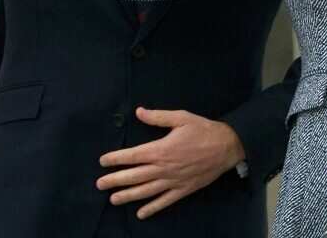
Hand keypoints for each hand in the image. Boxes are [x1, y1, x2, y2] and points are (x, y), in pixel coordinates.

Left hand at [96, 108, 243, 218]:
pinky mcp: (183, 189)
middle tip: (100, 184)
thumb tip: (139, 112)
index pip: (133, 156)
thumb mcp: (181, 117)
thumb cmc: (203, 130)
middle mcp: (164, 168)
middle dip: (115, 180)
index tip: (103, 161)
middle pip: (135, 176)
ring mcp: (173, 181)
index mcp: (161, 149)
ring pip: (146, 191)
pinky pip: (165, 201)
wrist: (226, 147)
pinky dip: (152, 208)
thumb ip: (158, 117)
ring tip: (113, 199)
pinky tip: (141, 214)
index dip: (116, 159)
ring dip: (128, 196)